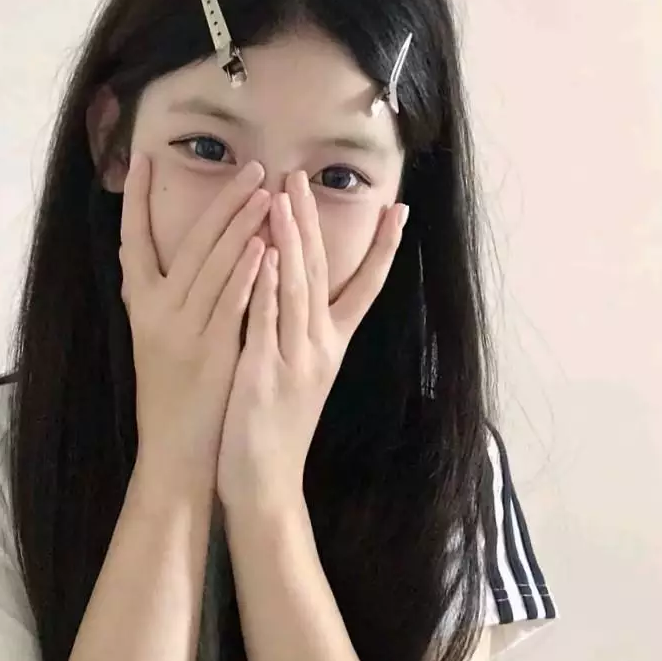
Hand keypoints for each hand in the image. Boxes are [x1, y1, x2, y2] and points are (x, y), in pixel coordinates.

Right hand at [120, 150, 270, 494]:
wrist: (174, 449)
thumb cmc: (168, 392)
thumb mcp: (150, 339)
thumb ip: (150, 296)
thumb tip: (137, 254)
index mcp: (140, 305)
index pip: (131, 240)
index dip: (134, 199)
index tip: (142, 159)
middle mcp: (156, 311)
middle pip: (188, 243)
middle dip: (220, 202)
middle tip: (253, 167)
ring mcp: (182, 330)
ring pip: (211, 266)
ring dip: (239, 225)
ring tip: (265, 190)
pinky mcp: (208, 351)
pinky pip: (228, 303)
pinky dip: (245, 271)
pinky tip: (263, 244)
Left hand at [216, 170, 408, 511]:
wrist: (266, 484)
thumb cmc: (279, 426)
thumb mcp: (303, 374)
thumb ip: (304, 332)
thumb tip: (300, 289)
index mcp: (332, 346)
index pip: (367, 288)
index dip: (384, 249)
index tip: (398, 209)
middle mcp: (321, 347)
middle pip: (323, 273)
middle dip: (314, 222)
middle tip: (302, 176)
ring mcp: (295, 360)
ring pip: (298, 289)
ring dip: (292, 241)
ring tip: (284, 197)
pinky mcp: (264, 374)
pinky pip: (267, 323)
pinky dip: (268, 287)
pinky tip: (262, 255)